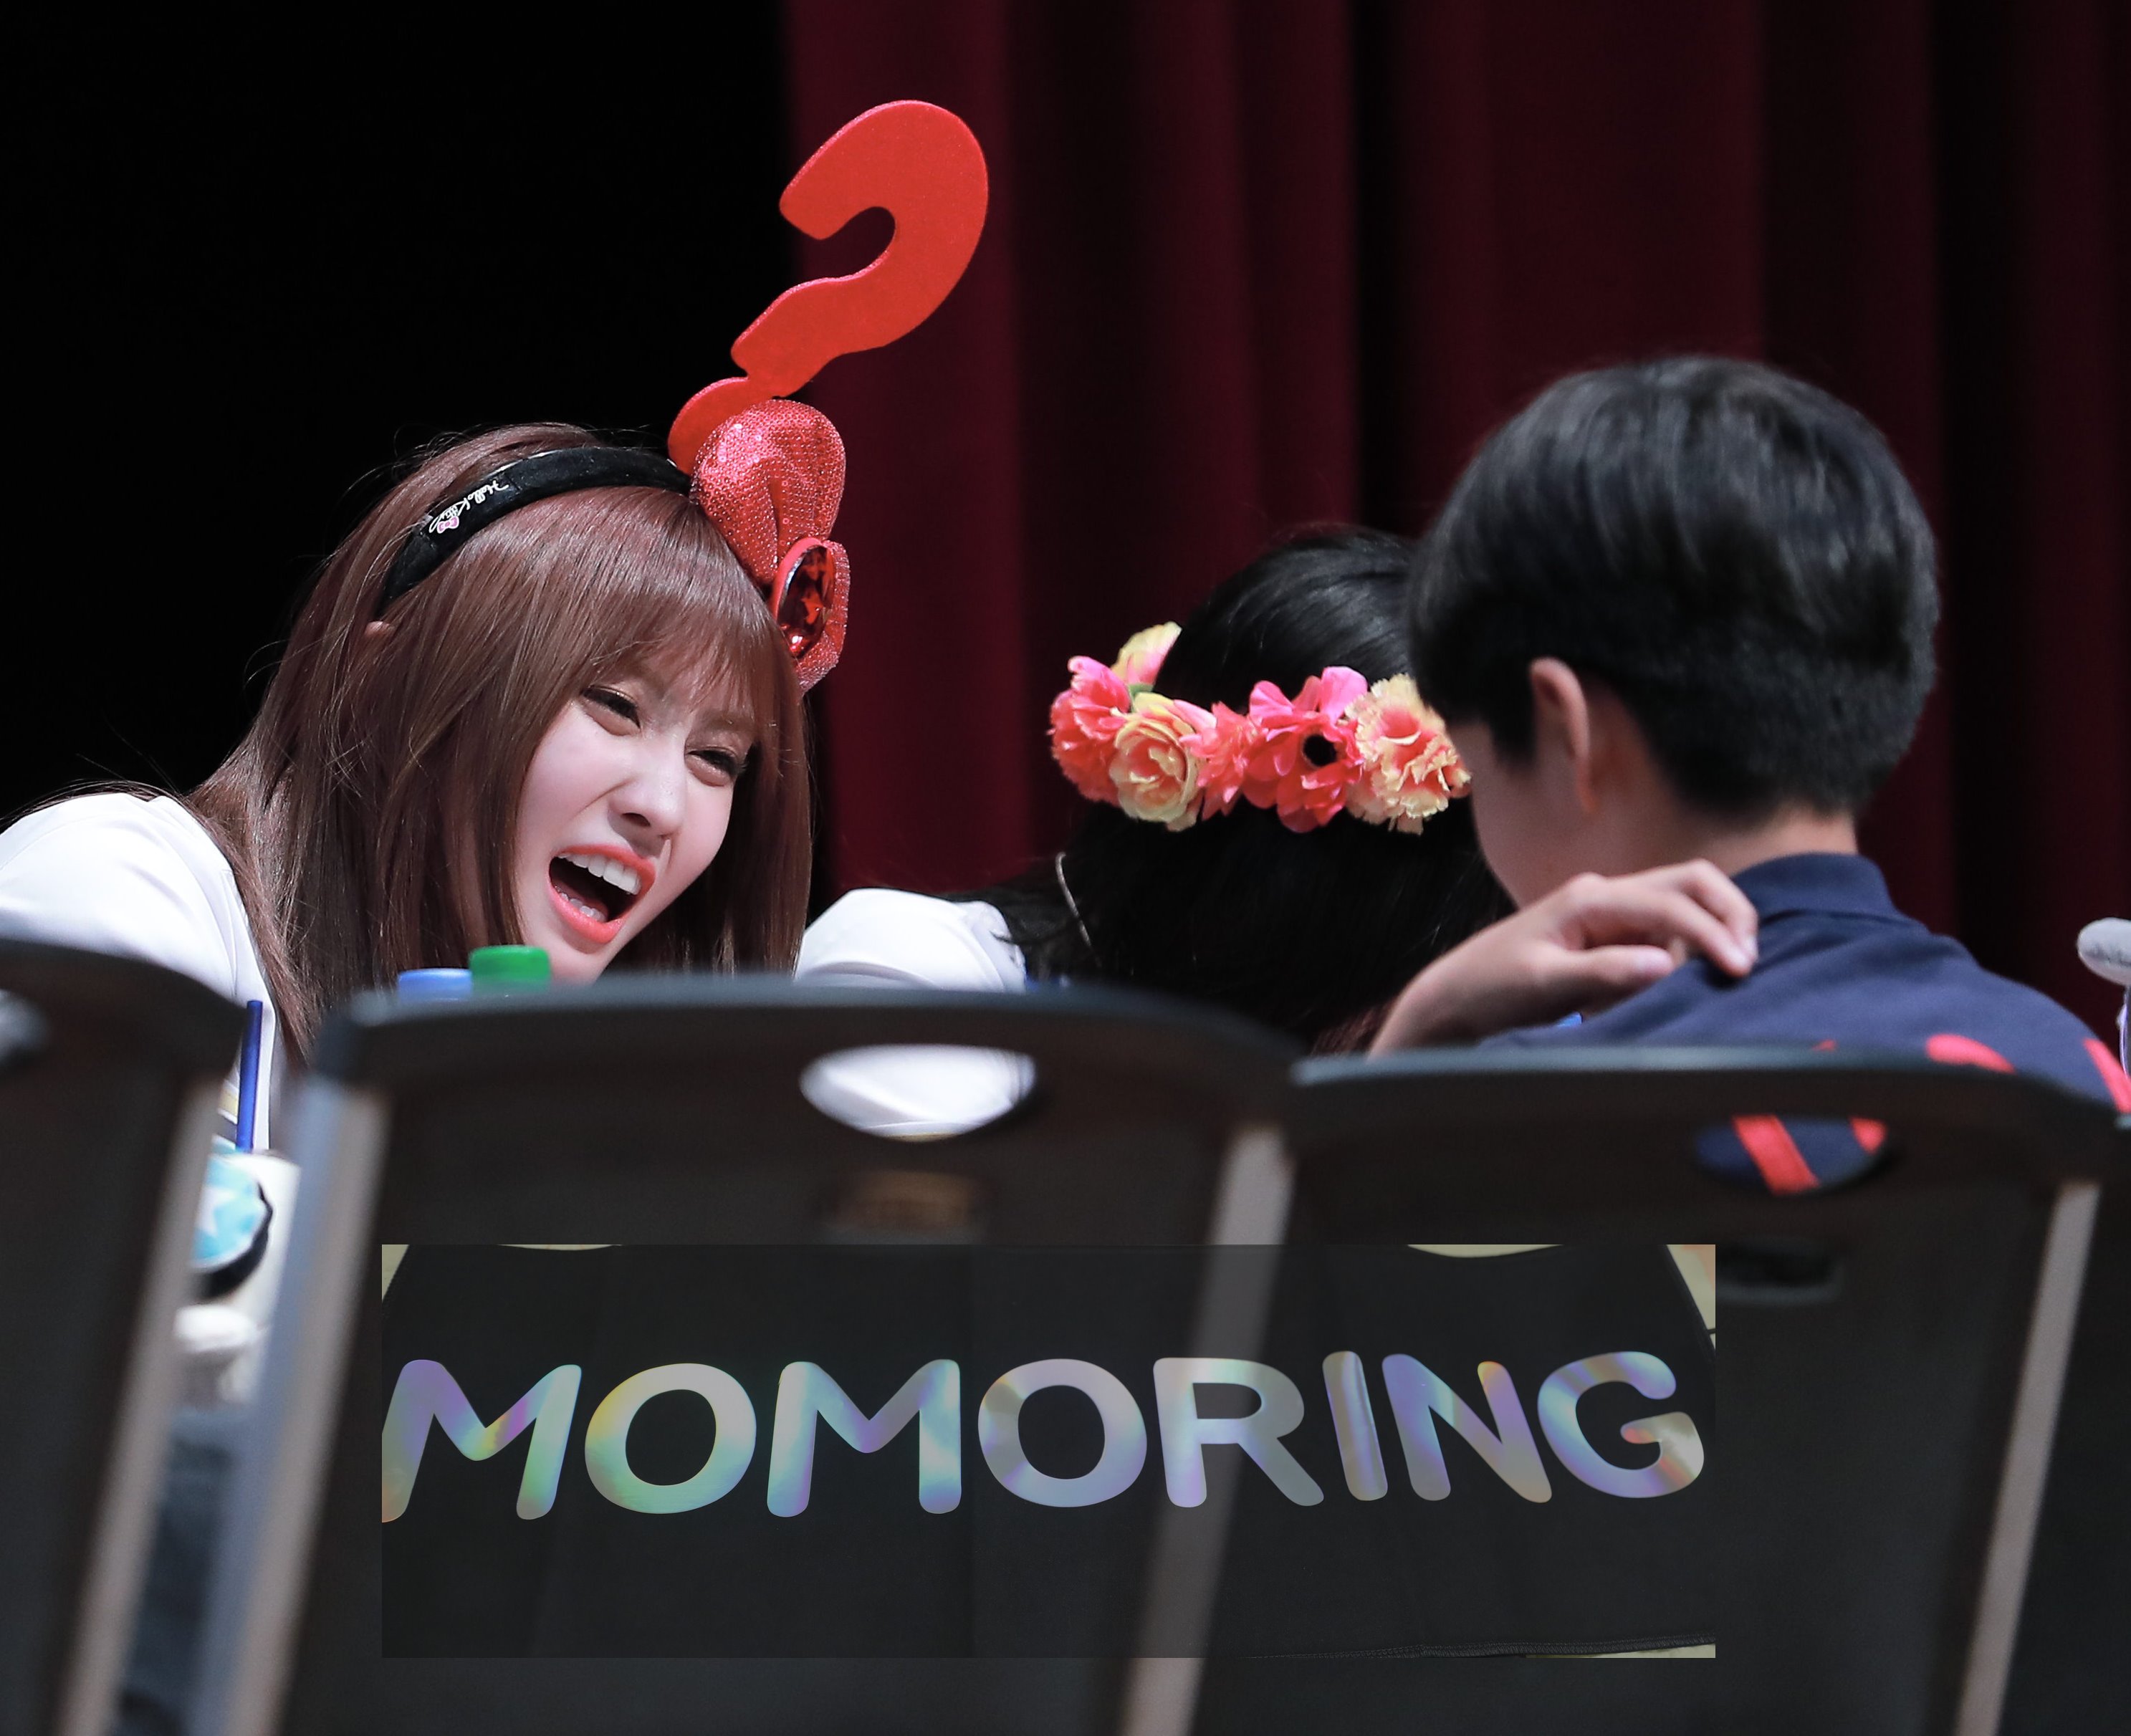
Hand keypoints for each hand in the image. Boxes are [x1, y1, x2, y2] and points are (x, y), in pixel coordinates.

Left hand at [1370, 860, 1757, 1050]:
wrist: (1456, 1000)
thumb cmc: (1492, 990)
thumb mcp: (1544, 986)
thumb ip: (1603, 973)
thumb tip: (1665, 963)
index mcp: (1588, 899)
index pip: (1670, 902)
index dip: (1712, 932)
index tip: (1739, 970)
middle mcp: (1603, 896)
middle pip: (1689, 883)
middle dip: (1728, 914)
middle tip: (1748, 961)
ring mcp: (1608, 913)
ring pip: (1682, 908)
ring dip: (1707, 936)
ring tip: (1715, 980)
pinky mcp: (1609, 936)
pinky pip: (1662, 936)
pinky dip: (1681, 956)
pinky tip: (1673, 989)